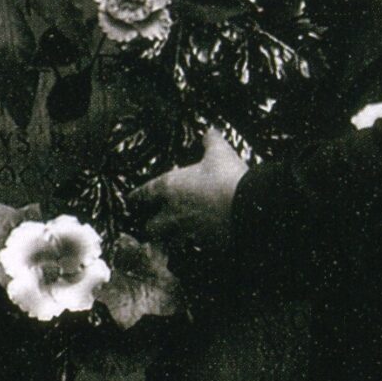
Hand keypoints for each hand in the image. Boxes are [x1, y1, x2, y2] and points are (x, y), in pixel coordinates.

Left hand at [132, 125, 247, 262]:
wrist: (250, 208)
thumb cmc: (227, 176)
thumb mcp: (219, 152)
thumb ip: (210, 141)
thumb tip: (209, 131)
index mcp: (171, 187)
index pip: (146, 192)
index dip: (138, 196)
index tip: (131, 200)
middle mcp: (175, 213)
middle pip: (153, 226)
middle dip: (152, 226)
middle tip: (152, 225)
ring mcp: (190, 232)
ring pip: (172, 241)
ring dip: (173, 239)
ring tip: (175, 240)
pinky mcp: (207, 247)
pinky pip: (197, 248)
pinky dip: (199, 246)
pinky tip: (203, 245)